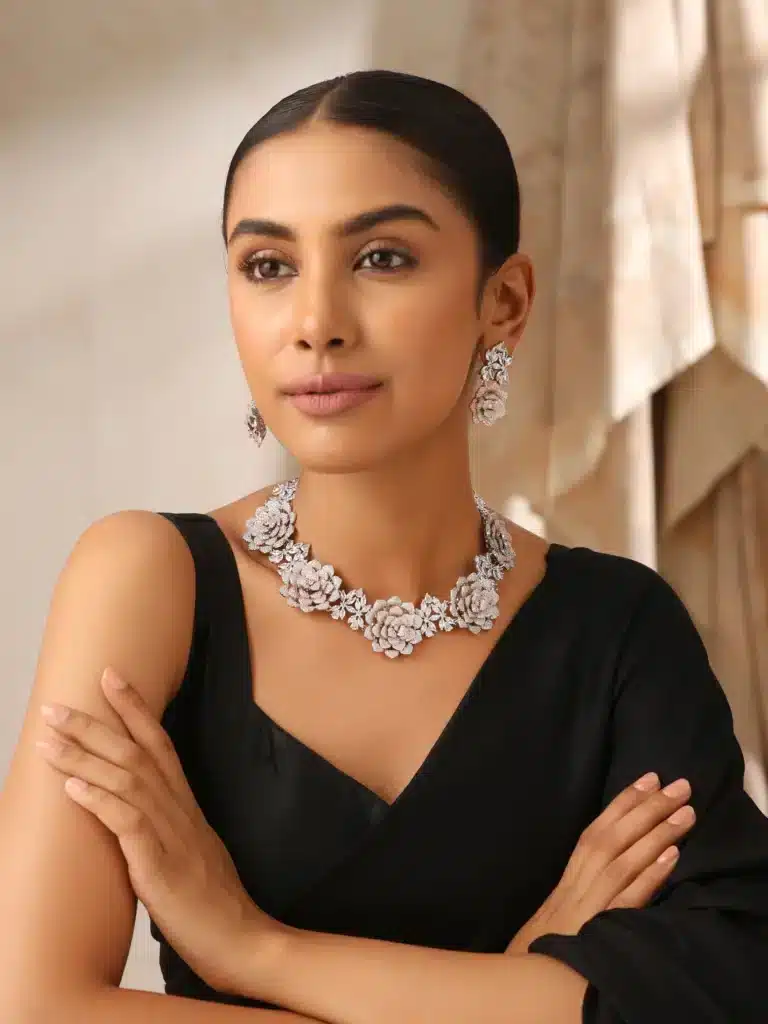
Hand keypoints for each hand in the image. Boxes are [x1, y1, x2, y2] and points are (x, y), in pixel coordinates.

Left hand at [35, 666, 276, 995]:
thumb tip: (131, 811)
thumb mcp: (188, 851)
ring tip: (48, 741)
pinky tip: (72, 789)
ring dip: (83, 757)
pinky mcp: (160, 866)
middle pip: (136, 753)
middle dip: (94, 725)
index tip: (108, 676)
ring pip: (126, 780)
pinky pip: (128, 823)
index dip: (134, 708)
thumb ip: (163, 826)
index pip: (160, 743)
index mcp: (186, 805)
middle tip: (55, 705)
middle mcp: (180, 810)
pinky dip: (99, 801)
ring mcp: (171, 835)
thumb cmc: (211, 902)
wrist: (240, 939)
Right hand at [505, 772, 695, 954]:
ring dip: (655, 834)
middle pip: (612, 838)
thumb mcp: (564, 903)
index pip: (597, 830)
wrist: (525, 975)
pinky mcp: (601, 929)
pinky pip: (627, 900)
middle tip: (679, 785)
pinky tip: (671, 858)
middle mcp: (579, 882)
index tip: (649, 777)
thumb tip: (619, 853)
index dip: (623, 802)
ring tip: (685, 813)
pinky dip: (649, 877)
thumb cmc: (549, 939)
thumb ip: (586, 880)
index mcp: (570, 874)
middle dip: (646, 808)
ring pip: (623, 862)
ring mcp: (590, 905)